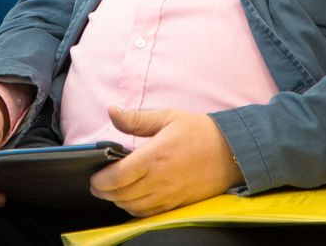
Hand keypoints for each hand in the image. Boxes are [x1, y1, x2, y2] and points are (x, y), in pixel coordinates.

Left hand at [90, 106, 243, 216]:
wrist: (232, 152)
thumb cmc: (200, 131)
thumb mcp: (168, 117)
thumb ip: (137, 119)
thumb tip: (112, 111)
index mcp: (155, 156)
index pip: (118, 176)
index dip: (101, 180)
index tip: (93, 177)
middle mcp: (160, 179)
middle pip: (122, 195)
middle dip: (105, 192)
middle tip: (97, 185)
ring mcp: (169, 195)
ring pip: (134, 207)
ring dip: (118, 202)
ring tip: (111, 192)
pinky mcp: (178, 203)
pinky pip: (150, 213)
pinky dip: (135, 209)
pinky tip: (132, 200)